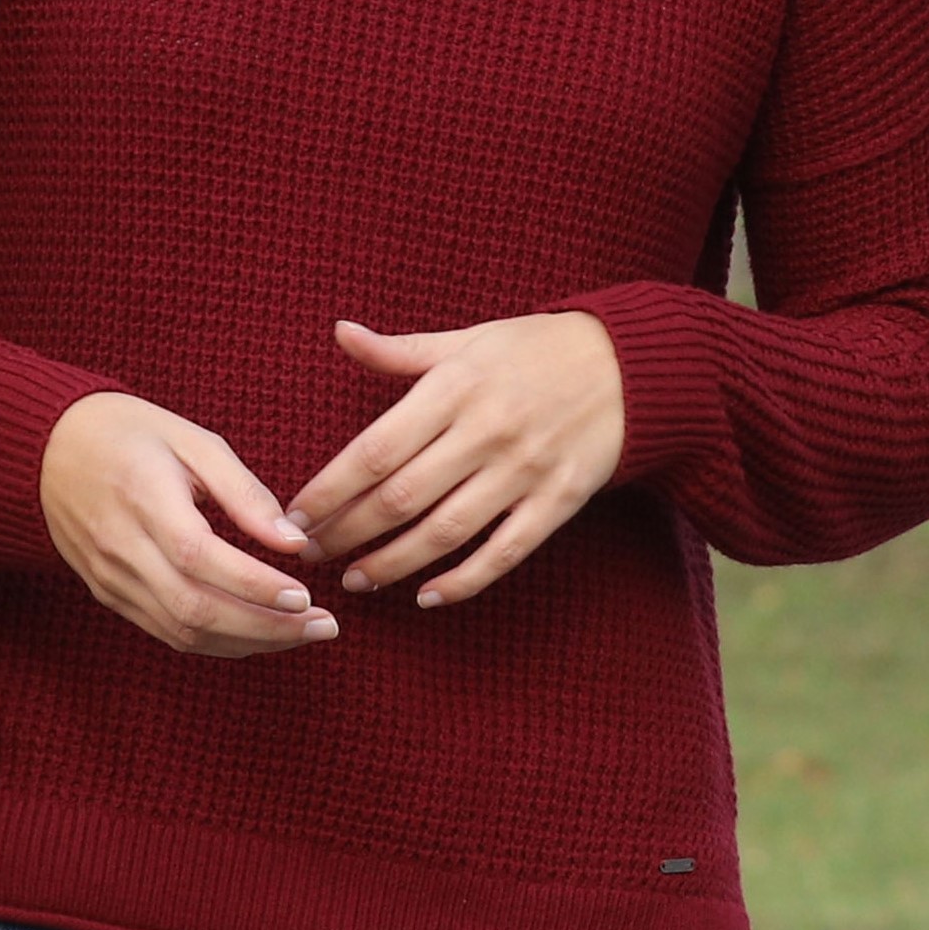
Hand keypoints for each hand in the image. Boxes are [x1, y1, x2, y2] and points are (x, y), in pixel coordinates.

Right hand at [37, 394, 336, 658]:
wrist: (46, 450)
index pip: (200, 556)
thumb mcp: (191, 440)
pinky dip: (218, 642)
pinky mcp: (108, 595)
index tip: (306, 594)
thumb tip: (293, 542)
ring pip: (183, 631)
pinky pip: (167, 632)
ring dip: (250, 642)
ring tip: (302, 634)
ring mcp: (110, 578)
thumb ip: (244, 492)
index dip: (255, 584)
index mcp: (143, 497)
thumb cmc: (128, 435)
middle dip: (267, 627)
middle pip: (195, 608)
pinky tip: (258, 634)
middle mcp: (121, 547)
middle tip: (324, 626)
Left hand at [292, 312, 627, 607]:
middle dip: (348, 533)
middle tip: (311, 555)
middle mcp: (486, 430)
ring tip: (356, 580)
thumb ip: (400, 351)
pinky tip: (426, 597)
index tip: (296, 514)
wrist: (632, 366)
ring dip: (393, 564)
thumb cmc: (535, 351)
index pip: (376, 448)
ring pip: (445, 532)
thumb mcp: (467, 340)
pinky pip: (503, 552)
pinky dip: (463, 581)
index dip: (332, 488)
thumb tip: (340, 333)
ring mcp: (524, 470)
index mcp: (455, 387)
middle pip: (402, 497)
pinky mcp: (558, 502)